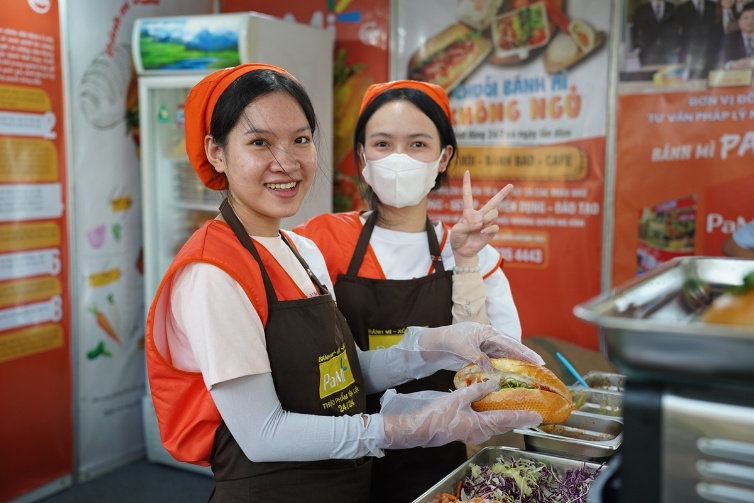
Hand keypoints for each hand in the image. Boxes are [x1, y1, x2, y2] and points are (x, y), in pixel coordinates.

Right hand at [378, 380, 541, 448]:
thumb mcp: (458, 398)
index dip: (523, 417)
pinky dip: (492, 418)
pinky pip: (484, 425)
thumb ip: (476, 390)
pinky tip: (491, 411)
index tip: (537, 417)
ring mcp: (471, 434)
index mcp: (479, 425)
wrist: (418, 429)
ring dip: (505, 419)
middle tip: (531, 415)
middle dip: (517, 420)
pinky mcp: (464, 432)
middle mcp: (478, 433)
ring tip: (516, 411)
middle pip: (503, 425)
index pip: (506, 419)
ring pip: (493, 426)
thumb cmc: (437, 415)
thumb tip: (492, 383)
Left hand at [406, 322, 544, 374]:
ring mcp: (488, 348)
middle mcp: (492, 340)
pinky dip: (504, 370)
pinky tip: (511, 378)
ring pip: (506, 358)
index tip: (538, 360)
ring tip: (531, 375)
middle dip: (526, 359)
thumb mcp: (464, 348)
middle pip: (512, 350)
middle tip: (541, 368)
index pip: (511, 344)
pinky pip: (497, 363)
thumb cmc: (451, 339)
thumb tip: (491, 370)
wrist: (438, 343)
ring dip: (517, 366)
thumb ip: (478, 358)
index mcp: (489, 333)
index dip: (525, 353)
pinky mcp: (483, 356)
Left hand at [449, 170, 512, 264]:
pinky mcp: (491, 232)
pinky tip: (482, 232)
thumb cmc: (457, 239)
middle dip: (503, 193)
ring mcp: (486, 223)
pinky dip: (488, 229)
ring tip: (479, 226)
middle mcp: (479, 215)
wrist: (462, 252)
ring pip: (493, 213)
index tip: (467, 171)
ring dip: (486, 218)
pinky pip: (494, 226)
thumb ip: (468, 224)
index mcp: (468, 212)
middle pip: (493, 202)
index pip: (468, 195)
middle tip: (511, 185)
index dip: (467, 184)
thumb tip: (481, 223)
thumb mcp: (457, 230)